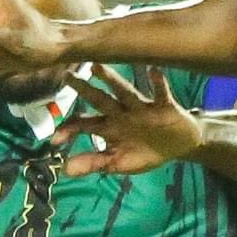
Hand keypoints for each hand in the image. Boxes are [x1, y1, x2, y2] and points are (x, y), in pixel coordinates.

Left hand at [52, 68, 203, 175]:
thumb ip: (94, 163)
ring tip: (97, 67)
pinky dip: (158, 83)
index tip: (55, 140)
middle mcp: (121, 113)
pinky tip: (153, 71)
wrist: (180, 145)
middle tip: (68, 77)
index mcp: (109, 126)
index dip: (70, 130)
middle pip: (100, 100)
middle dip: (84, 90)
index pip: (84, 124)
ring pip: (125, 92)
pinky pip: (161, 94)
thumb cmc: (146, 151)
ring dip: (112, 80)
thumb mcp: (119, 162)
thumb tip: (65, 170)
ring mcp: (142, 108)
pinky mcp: (165, 107)